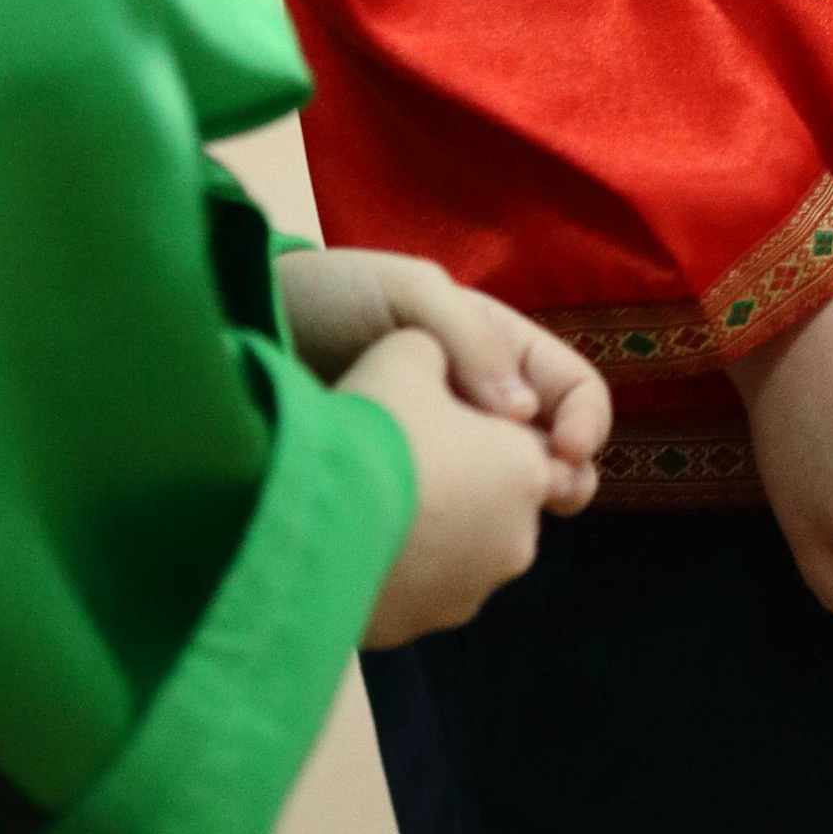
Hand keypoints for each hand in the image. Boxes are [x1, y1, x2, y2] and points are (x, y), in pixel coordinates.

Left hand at [285, 246, 609, 508]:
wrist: (248, 335)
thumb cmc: (333, 298)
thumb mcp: (409, 292)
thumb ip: (469, 338)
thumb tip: (524, 413)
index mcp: (498, 354)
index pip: (571, 391)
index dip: (584, 423)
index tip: (564, 453)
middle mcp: (482, 410)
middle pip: (550, 456)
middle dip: (565, 481)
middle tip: (543, 501)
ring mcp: (445, 458)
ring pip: (506, 501)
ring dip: (512, 516)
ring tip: (487, 525)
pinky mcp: (406, 500)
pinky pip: (453, 528)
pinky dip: (460, 539)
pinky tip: (435, 540)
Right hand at [348, 328, 560, 645]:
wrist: (309, 520)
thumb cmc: (374, 427)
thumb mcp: (411, 351)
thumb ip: (451, 355)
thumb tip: (460, 382)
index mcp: (528, 471)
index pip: (541, 448)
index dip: (500, 429)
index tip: (461, 420)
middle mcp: (514, 541)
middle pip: (501, 501)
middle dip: (471, 480)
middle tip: (415, 453)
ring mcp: (466, 593)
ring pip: (461, 548)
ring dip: (435, 526)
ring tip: (380, 496)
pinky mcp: (416, 629)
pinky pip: (416, 586)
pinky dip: (399, 564)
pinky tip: (358, 537)